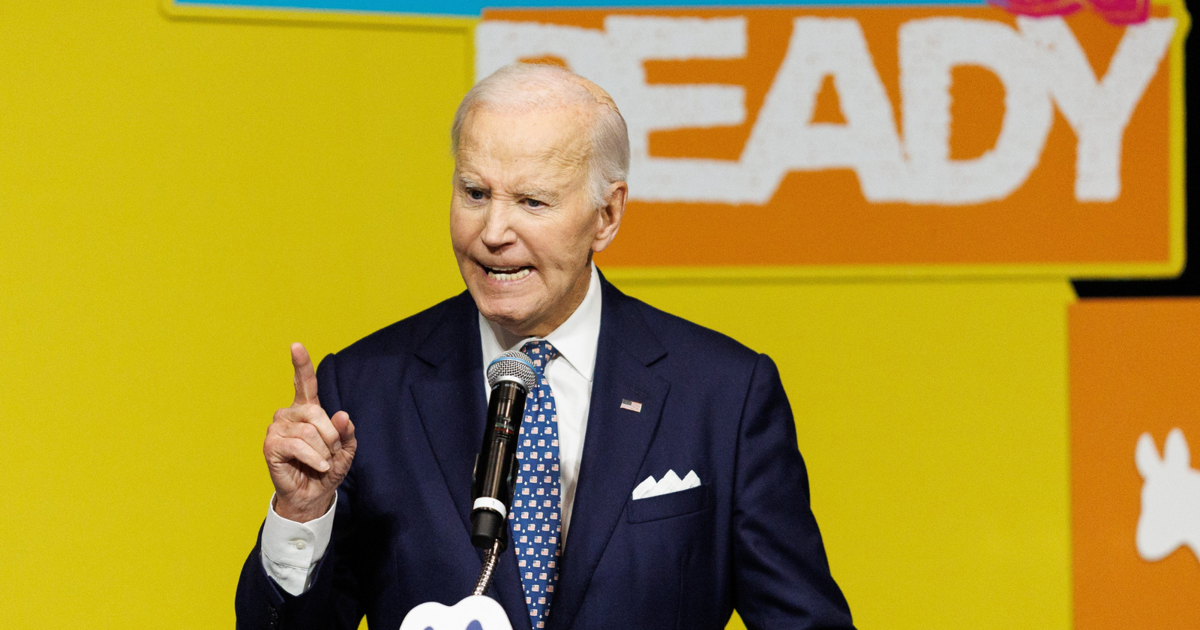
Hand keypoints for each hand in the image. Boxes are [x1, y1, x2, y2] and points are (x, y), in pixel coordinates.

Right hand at [263, 343, 356, 522]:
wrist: (313, 495)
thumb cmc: (327, 470)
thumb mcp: (345, 450)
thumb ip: (347, 432)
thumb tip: (343, 415)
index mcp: (307, 410)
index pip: (304, 383)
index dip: (301, 364)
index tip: (296, 345)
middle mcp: (289, 414)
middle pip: (317, 413)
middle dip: (332, 436)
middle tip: (331, 454)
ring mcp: (277, 429)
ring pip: (309, 432)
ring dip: (323, 452)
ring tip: (322, 463)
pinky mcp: (271, 445)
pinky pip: (299, 446)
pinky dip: (314, 458)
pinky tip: (318, 467)